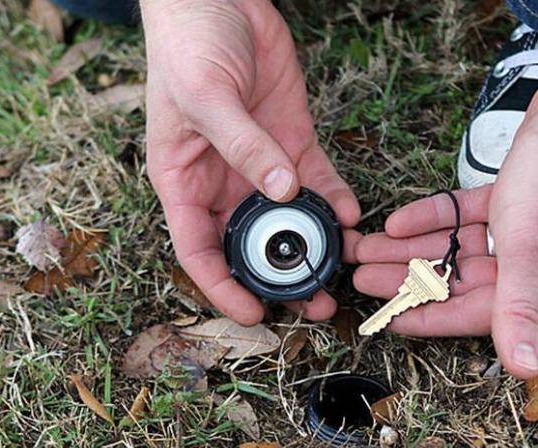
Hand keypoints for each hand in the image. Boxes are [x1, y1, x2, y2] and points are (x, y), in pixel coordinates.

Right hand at [141, 0, 359, 323]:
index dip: (223, 287)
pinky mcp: (293, 142)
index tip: (253, 313)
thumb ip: (241, 145)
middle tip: (314, 301)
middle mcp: (223, 182)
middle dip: (281, 276)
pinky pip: (319, 181)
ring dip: (315, 246)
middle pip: (251, 245)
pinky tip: (353, 216)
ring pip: (290, 220)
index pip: (199, 250)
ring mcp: (262, 164)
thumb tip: (281, 191)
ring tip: (343, 269)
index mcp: (184, 181)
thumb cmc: (188, 44)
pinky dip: (336, 200)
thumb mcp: (205, 97)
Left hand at [354, 72, 537, 377]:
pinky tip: (398, 221)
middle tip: (359, 273)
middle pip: (457, 281)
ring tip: (365, 247)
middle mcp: (534, 269)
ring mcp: (521, 235)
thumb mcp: (532, 248)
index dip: (426, 317)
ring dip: (410, 248)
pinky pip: (463, 218)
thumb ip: (518, 309)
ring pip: (454, 248)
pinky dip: (433, 218)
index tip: (386, 319)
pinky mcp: (511, 204)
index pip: (474, 314)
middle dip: (406, 277)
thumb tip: (525, 370)